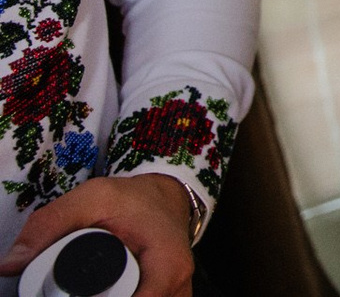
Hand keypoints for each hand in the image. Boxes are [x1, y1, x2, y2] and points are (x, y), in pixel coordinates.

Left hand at [0, 173, 195, 295]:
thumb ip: (49, 225)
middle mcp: (177, 289)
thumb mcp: (92, 197)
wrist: (165, 197)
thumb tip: (9, 264)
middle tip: (74, 289)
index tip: (69, 294)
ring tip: (94, 287)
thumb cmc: (134, 199)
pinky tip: (109, 291)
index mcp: (167, 267)